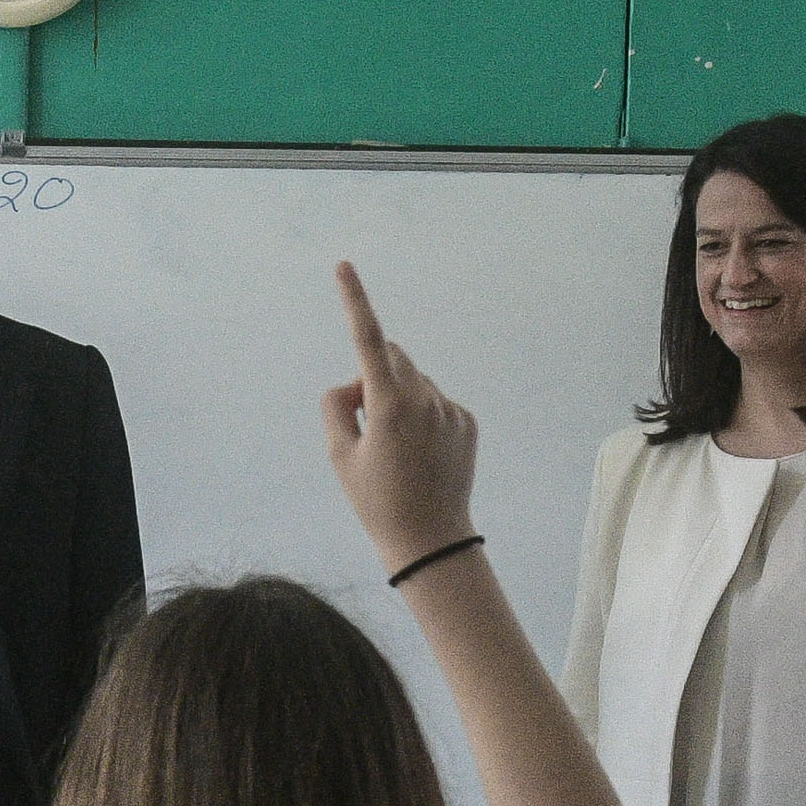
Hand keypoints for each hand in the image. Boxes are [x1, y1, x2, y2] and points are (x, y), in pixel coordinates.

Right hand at [320, 263, 480, 567]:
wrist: (430, 539)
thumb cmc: (376, 501)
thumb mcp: (340, 455)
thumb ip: (338, 405)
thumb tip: (355, 382)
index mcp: (388, 406)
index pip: (366, 340)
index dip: (354, 300)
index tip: (344, 266)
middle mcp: (424, 399)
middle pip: (392, 356)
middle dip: (372, 373)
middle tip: (361, 419)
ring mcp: (449, 409)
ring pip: (415, 380)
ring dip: (398, 397)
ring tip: (395, 447)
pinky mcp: (467, 421)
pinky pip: (436, 401)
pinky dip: (422, 415)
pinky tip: (420, 453)